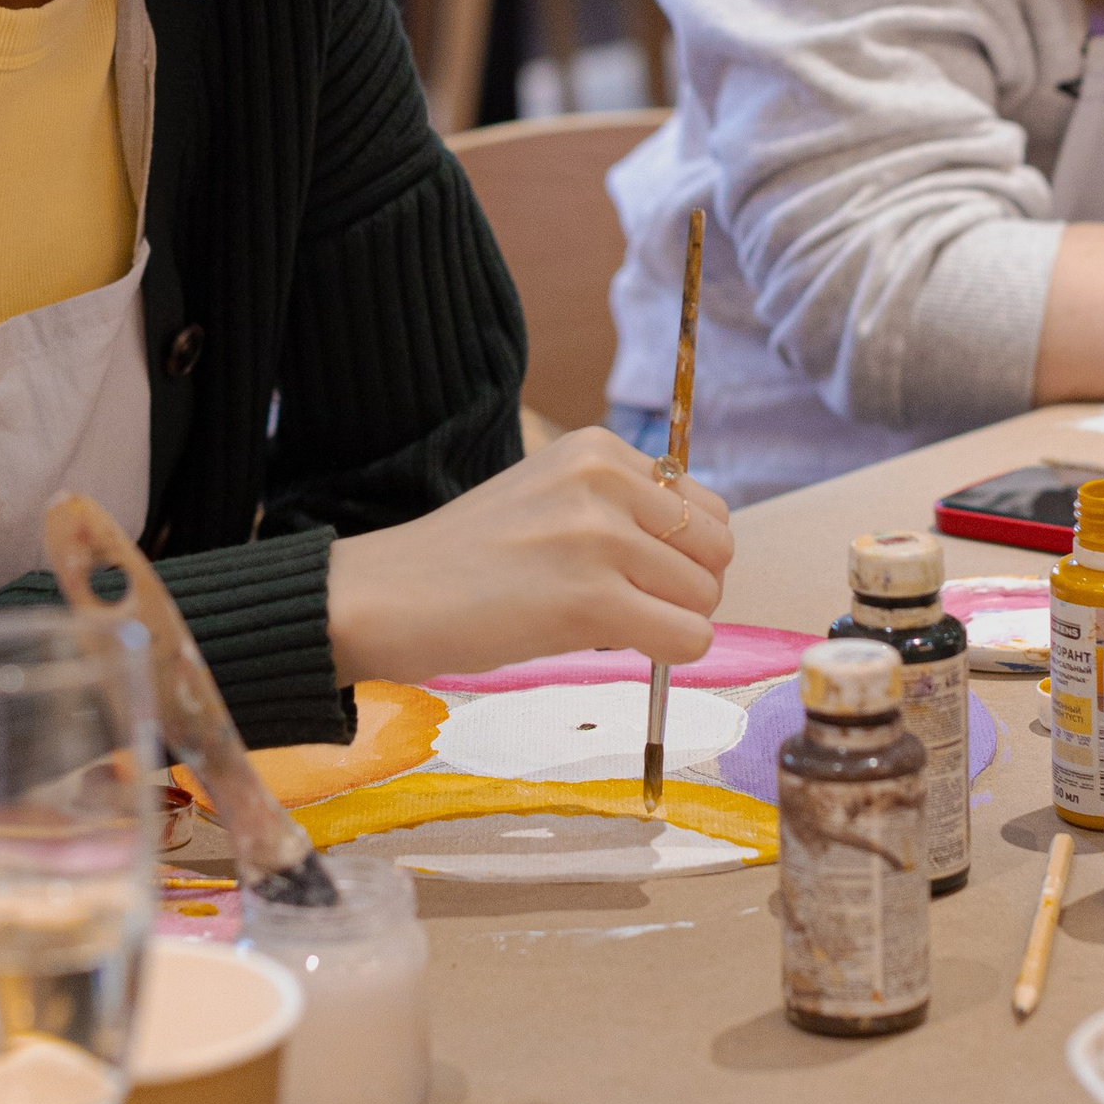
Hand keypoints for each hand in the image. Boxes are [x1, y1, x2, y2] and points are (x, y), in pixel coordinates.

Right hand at [327, 428, 733, 685]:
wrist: (387, 596)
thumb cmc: (466, 560)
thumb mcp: (549, 497)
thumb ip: (620, 507)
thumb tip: (704, 553)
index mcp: (597, 449)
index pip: (702, 503)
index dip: (682, 551)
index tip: (635, 573)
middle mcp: (604, 480)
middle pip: (716, 547)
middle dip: (687, 587)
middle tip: (630, 605)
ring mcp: (599, 537)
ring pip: (705, 596)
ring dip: (670, 622)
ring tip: (601, 622)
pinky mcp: (592, 600)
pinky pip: (688, 637)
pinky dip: (668, 655)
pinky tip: (611, 645)